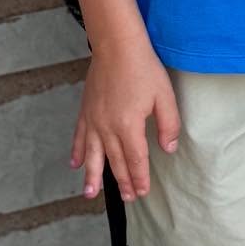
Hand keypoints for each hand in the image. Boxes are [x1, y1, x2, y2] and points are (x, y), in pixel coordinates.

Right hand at [71, 35, 179, 200]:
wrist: (117, 46)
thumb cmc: (143, 69)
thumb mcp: (165, 96)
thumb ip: (168, 125)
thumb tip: (169, 149)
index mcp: (128, 126)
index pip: (136, 159)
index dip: (140, 177)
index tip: (143, 192)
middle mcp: (107, 128)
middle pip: (115, 161)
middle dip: (122, 181)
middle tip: (128, 198)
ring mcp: (93, 120)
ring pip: (93, 155)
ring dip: (92, 176)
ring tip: (90, 194)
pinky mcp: (85, 111)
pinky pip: (79, 137)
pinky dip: (77, 152)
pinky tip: (75, 164)